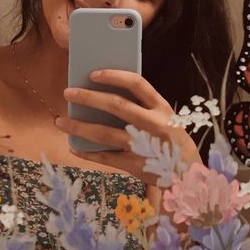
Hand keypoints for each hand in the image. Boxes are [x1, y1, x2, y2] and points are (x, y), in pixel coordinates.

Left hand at [54, 69, 201, 184]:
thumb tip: (104, 96)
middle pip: (116, 106)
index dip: (113, 76)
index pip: (137, 84)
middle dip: (88, 98)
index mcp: (162, 108)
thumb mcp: (166, 119)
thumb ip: (143, 108)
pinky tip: (73, 147)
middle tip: (68, 93)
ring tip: (61, 121)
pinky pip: (105, 157)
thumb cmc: (171, 142)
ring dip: (79, 127)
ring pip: (104, 133)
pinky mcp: (135, 165)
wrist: (188, 175)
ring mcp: (143, 146)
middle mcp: (153, 125)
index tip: (92, 74)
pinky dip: (87, 152)